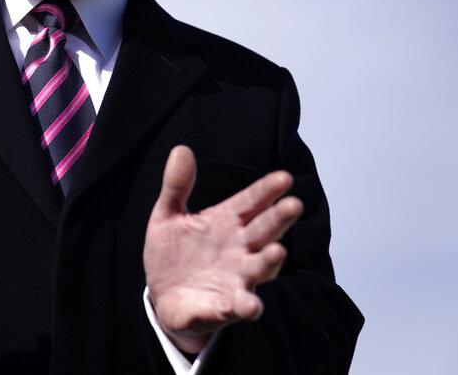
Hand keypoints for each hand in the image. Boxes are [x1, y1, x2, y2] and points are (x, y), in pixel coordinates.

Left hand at [143, 145, 302, 353]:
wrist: (163, 296)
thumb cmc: (174, 253)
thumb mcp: (168, 216)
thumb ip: (176, 186)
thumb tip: (181, 149)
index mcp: (226, 222)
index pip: (250, 202)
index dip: (266, 191)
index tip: (284, 177)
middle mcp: (239, 250)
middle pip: (263, 232)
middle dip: (278, 220)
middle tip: (293, 205)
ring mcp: (236, 279)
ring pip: (259, 269)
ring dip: (269, 261)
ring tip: (277, 251)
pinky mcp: (224, 308)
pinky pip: (238, 306)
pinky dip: (245, 306)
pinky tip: (250, 305)